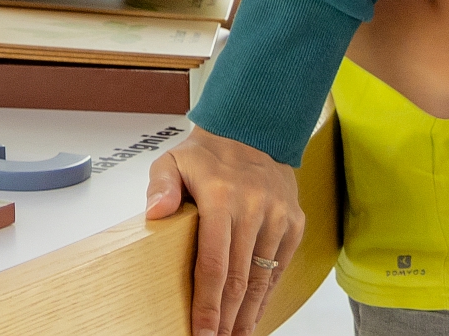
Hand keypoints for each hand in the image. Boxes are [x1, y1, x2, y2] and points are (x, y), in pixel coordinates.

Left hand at [147, 125, 300, 335]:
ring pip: (262, 279)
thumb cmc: (207, 155)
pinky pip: (279, 268)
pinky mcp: (294, 224)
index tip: (201, 331)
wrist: (253, 131)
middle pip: (239, 278)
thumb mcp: (173, 161)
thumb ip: (160, 187)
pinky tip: (255, 313)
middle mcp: (253, 208)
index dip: (208, 303)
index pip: (213, 263)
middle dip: (227, 317)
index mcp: (220, 196)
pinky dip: (267, 295)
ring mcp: (278, 217)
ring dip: (249, 313)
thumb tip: (154, 213)